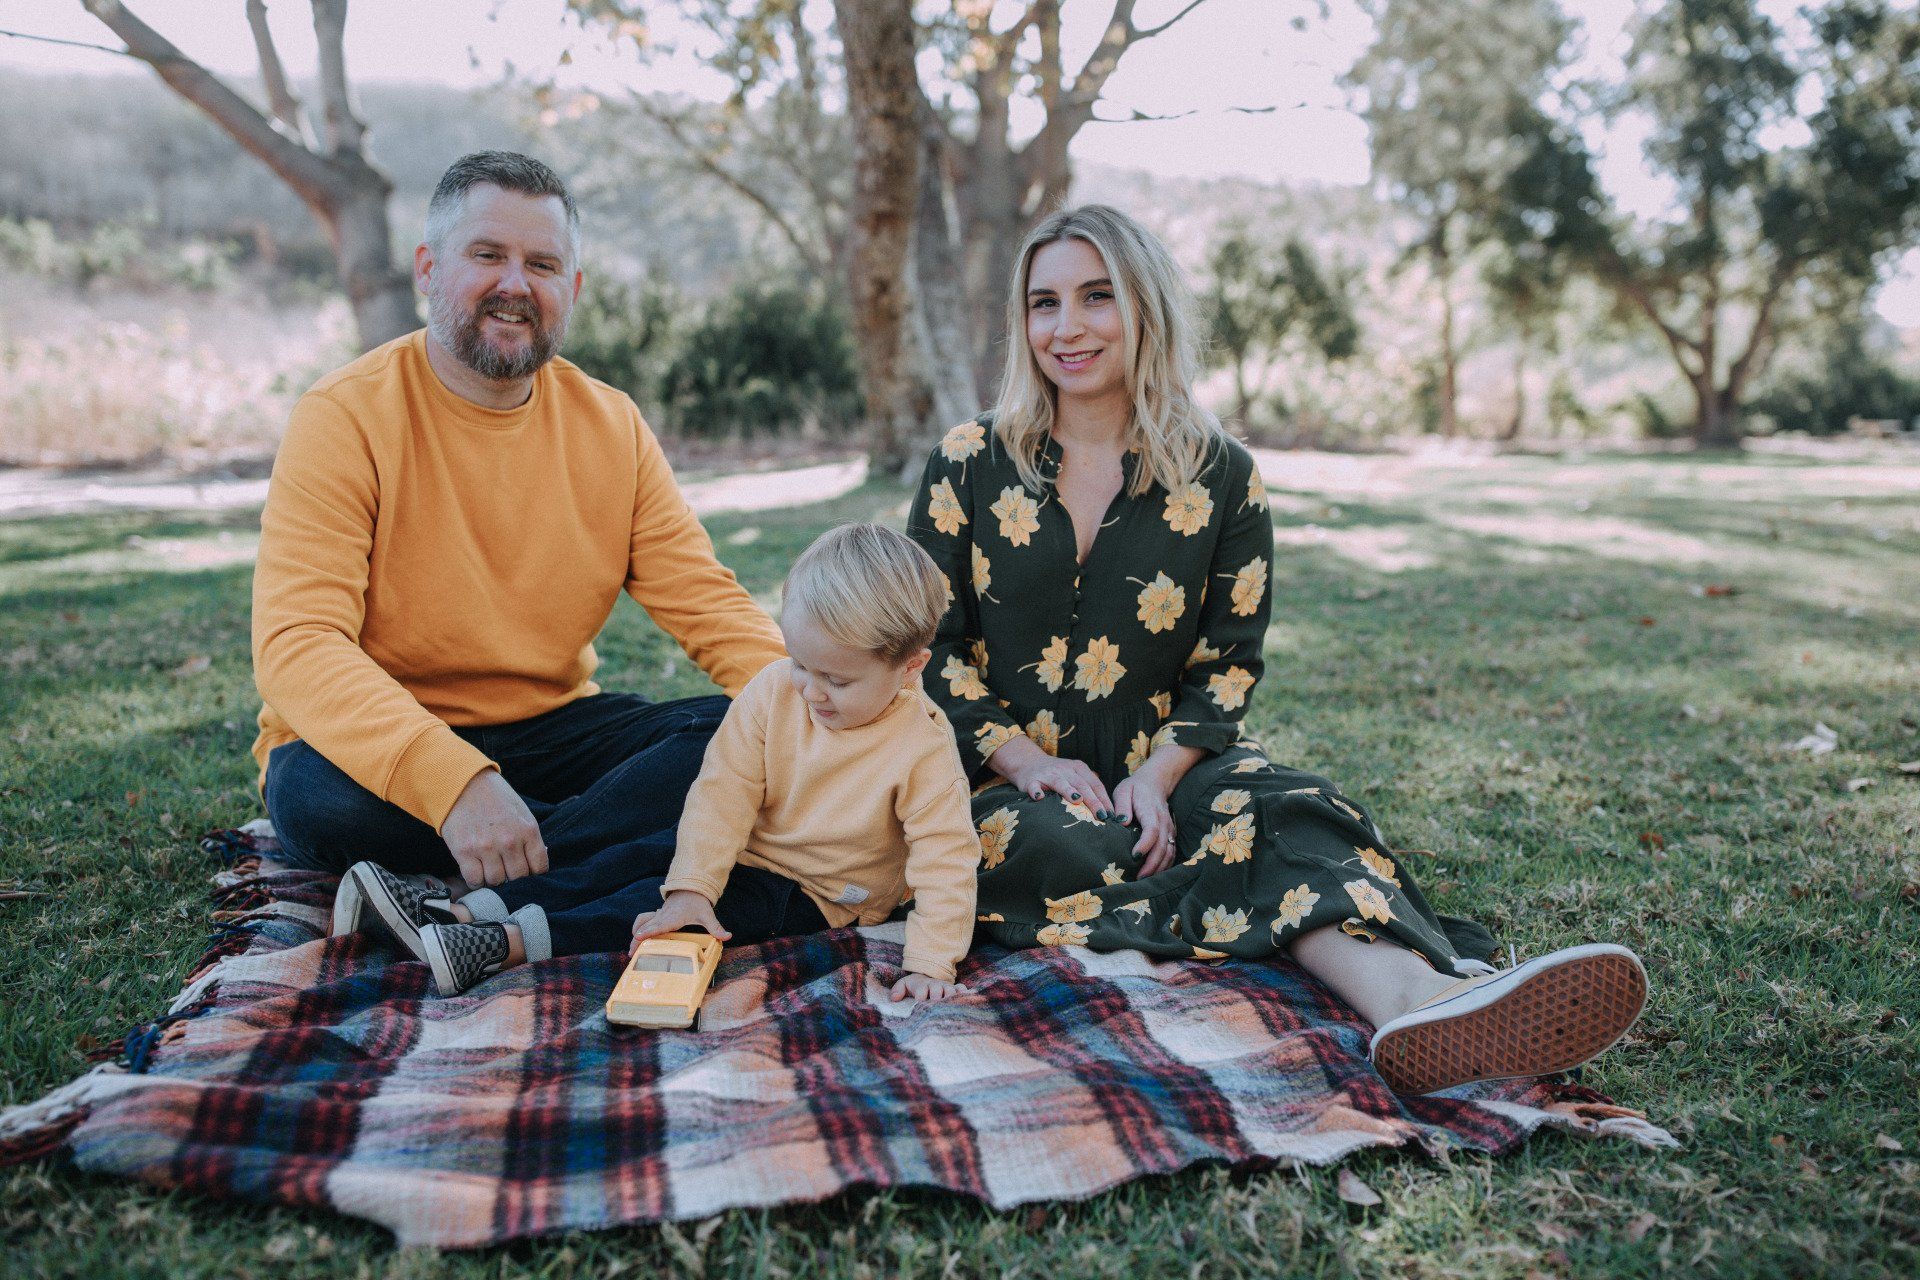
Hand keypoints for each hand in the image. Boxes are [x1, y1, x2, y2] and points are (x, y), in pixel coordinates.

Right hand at [441, 770, 546, 887]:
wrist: (464, 783)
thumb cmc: (496, 799)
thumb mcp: (522, 814)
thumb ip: (530, 839)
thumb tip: (537, 863)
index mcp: (528, 830)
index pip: (539, 868)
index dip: (532, 872)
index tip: (523, 868)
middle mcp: (509, 841)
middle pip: (518, 877)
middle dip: (512, 876)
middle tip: (504, 868)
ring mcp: (486, 847)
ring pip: (496, 881)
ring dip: (493, 878)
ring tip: (489, 867)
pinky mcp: (464, 851)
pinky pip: (474, 879)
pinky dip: (475, 880)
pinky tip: (476, 871)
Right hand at [632, 890, 730, 943]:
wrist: (690, 888)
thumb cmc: (697, 903)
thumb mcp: (708, 914)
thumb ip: (716, 927)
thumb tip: (728, 936)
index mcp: (674, 917)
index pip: (660, 925)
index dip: (649, 931)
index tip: (638, 937)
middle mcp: (663, 916)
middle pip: (647, 927)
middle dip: (637, 939)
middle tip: (631, 953)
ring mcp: (658, 915)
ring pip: (642, 922)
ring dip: (636, 933)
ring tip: (631, 950)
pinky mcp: (656, 916)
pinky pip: (644, 921)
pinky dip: (638, 929)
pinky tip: (636, 941)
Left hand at [890, 971, 970, 1001]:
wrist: (927, 976)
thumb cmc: (914, 985)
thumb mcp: (904, 985)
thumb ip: (897, 990)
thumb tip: (894, 999)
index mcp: (922, 985)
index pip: (921, 991)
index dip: (920, 997)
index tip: (919, 1004)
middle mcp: (935, 985)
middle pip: (938, 990)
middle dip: (937, 998)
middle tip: (935, 1008)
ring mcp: (946, 987)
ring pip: (951, 990)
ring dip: (951, 998)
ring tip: (950, 1008)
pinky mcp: (955, 988)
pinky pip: (962, 989)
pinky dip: (964, 994)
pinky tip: (966, 1001)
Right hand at [989, 736, 1113, 814]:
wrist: (1028, 763)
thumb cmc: (1058, 775)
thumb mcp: (1076, 776)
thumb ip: (1089, 788)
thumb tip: (1108, 811)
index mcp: (1078, 768)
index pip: (1095, 784)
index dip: (1104, 799)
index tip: (1111, 815)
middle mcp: (1065, 769)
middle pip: (1082, 785)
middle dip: (1093, 800)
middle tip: (1101, 815)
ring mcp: (1048, 774)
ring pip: (1060, 782)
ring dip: (1068, 791)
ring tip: (1077, 800)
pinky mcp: (1031, 780)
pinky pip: (1034, 786)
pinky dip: (1036, 791)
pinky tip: (1039, 797)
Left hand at [1114, 773, 1178, 876]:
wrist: (1156, 782)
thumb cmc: (1135, 788)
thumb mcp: (1123, 790)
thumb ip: (1122, 805)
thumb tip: (1122, 822)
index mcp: (1151, 811)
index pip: (1152, 830)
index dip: (1145, 844)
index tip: (1134, 856)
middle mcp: (1164, 822)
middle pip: (1162, 846)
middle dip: (1152, 864)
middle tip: (1138, 878)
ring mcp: (1169, 829)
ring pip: (1169, 852)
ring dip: (1159, 868)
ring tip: (1145, 880)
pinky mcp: (1170, 834)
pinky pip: (1171, 852)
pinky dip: (1165, 865)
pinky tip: (1154, 874)